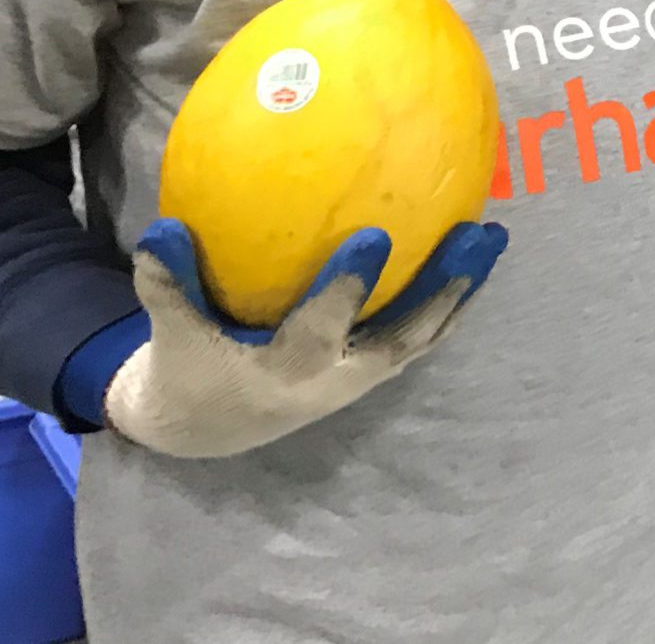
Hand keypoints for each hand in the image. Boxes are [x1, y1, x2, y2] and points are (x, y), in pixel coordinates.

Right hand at [104, 217, 505, 458]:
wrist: (205, 428)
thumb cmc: (187, 371)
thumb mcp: (170, 335)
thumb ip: (167, 284)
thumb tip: (163, 226)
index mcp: (283, 375)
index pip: (320, 329)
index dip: (347, 287)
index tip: (375, 235)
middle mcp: (333, 380)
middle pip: (401, 337)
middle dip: (439, 290)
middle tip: (473, 237)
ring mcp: (358, 379)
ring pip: (422, 337)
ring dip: (460, 292)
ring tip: (491, 239)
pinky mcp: (370, 371)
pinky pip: (419, 335)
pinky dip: (447, 300)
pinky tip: (470, 256)